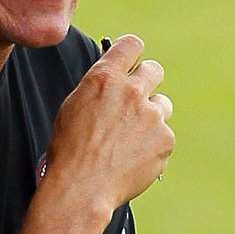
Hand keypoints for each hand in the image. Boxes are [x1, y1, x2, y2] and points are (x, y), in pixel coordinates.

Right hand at [46, 34, 174, 211]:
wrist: (81, 187)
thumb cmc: (69, 151)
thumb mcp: (73, 108)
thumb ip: (98, 89)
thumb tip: (113, 81)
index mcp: (103, 79)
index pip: (131, 45)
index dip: (131, 52)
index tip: (131, 59)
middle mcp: (132, 92)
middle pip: (154, 69)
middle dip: (147, 80)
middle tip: (136, 98)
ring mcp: (152, 116)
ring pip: (161, 105)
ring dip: (150, 116)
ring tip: (127, 139)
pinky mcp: (165, 139)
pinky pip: (163, 135)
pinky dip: (151, 145)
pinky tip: (131, 158)